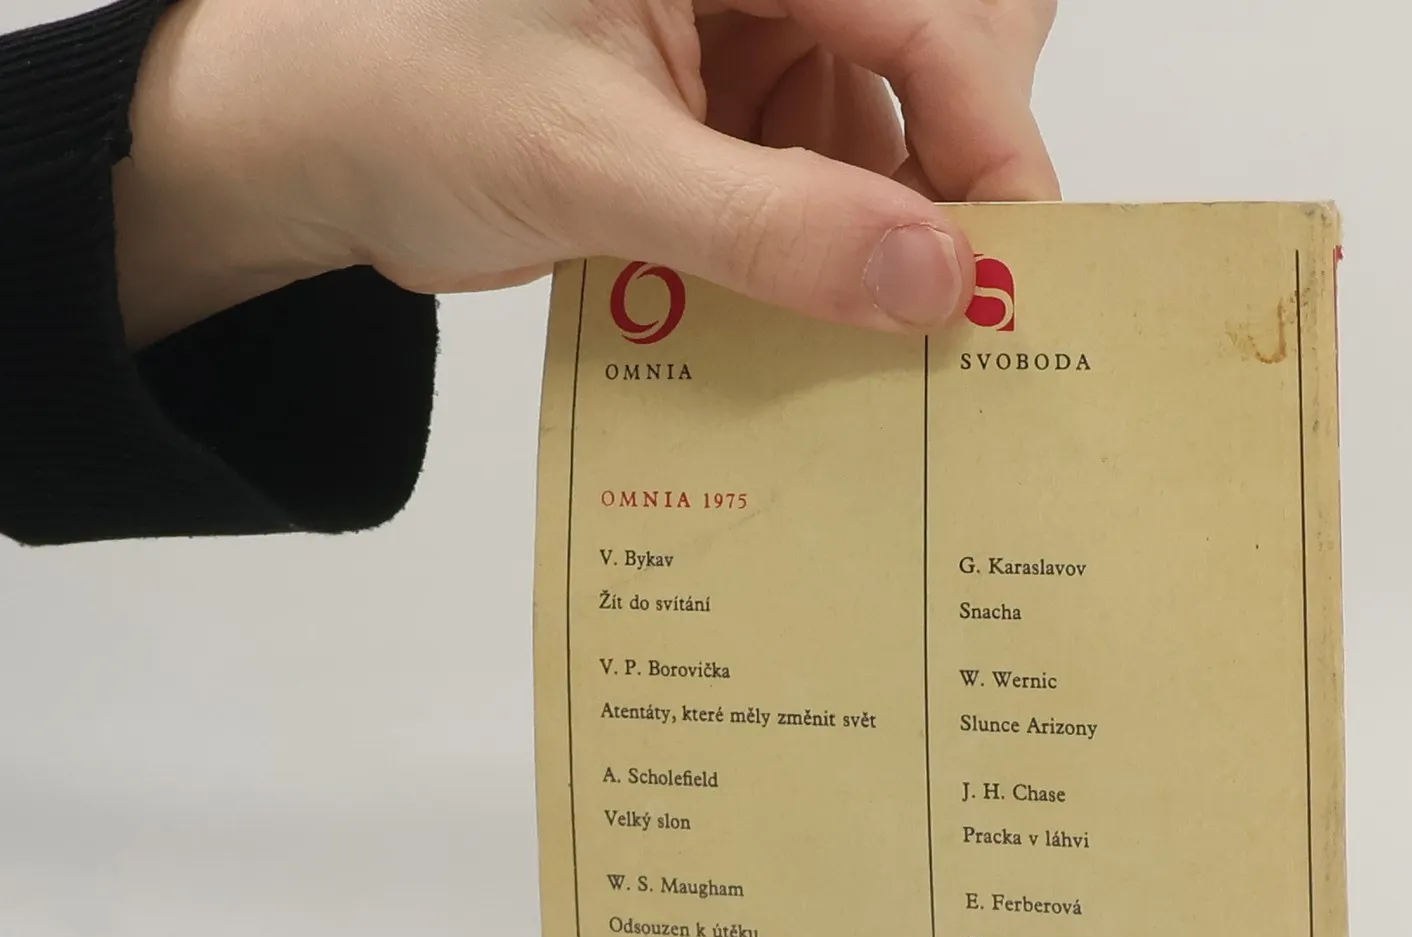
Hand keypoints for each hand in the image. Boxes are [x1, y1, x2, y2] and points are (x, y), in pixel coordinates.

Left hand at [114, 0, 1058, 349]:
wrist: (314, 149)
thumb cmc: (404, 97)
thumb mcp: (596, 164)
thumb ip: (771, 226)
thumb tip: (934, 282)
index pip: (924, 15)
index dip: (989, 134)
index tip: (1014, 264)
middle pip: (931, 68)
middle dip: (948, 189)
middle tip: (958, 309)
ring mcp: (749, 52)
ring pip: (885, 149)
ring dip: (883, 251)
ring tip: (870, 346)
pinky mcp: (730, 128)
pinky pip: (823, 196)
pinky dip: (825, 268)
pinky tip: (811, 330)